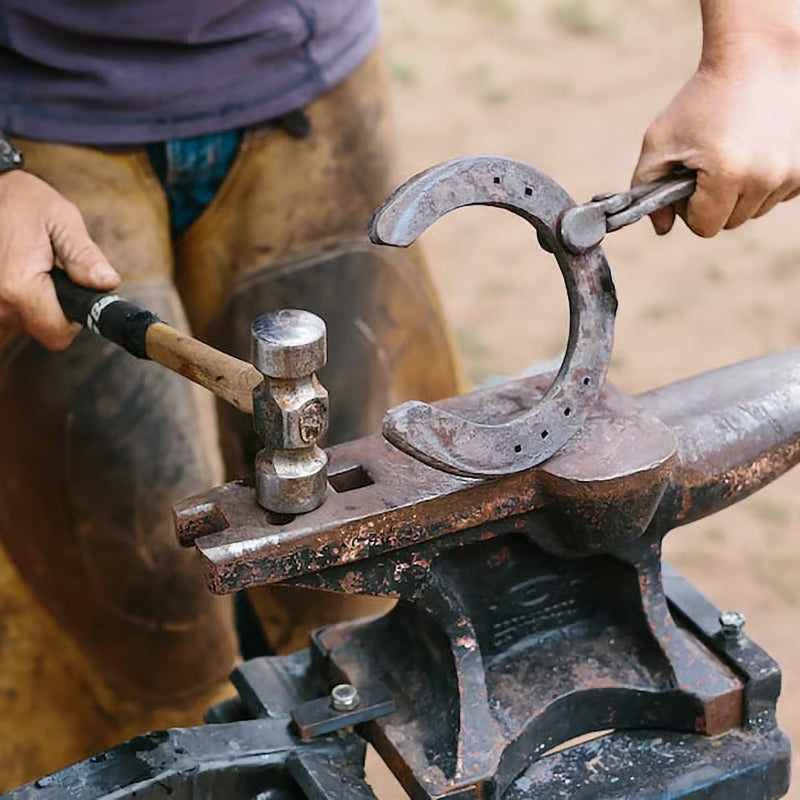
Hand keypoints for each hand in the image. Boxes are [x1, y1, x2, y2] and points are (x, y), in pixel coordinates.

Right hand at [0, 170, 118, 348]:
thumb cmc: (21, 200)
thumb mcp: (61, 219)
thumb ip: (84, 255)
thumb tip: (107, 283)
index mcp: (20, 287)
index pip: (58, 335)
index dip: (74, 320)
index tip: (76, 294)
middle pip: (41, 329)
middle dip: (55, 307)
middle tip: (52, 270)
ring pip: (24, 322)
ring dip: (34, 301)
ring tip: (32, 265)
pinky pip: (9, 310)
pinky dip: (19, 297)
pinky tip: (19, 270)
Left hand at [632, 42, 799, 236]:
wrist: (757, 57)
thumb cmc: (701, 101)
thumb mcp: (659, 141)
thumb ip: (646, 187)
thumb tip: (662, 228)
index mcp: (728, 174)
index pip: (704, 226)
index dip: (689, 208)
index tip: (688, 181)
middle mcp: (766, 177)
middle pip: (731, 222)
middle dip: (714, 202)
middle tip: (708, 166)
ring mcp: (794, 172)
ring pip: (755, 210)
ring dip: (740, 193)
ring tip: (732, 154)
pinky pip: (779, 195)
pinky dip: (765, 183)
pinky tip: (756, 151)